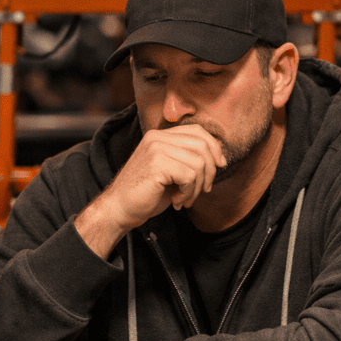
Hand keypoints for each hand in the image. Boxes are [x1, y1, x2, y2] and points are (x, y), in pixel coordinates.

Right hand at [76, 124, 225, 258]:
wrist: (119, 208)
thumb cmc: (146, 193)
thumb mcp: (170, 170)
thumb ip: (187, 159)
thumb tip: (219, 159)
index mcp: (160, 136)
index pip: (198, 131)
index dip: (214, 147)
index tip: (220, 165)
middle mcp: (158, 138)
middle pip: (202, 146)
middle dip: (210, 171)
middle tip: (202, 190)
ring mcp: (156, 149)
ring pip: (199, 163)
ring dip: (197, 187)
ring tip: (185, 199)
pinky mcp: (157, 164)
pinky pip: (190, 176)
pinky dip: (188, 193)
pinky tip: (176, 201)